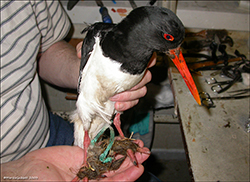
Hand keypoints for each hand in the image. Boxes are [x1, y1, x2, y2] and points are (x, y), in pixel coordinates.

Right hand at [1, 140, 149, 180]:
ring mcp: (88, 165)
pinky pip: (97, 148)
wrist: (26, 174)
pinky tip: (118, 140)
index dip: (127, 176)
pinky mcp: (82, 154)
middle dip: (130, 161)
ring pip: (109, 158)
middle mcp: (93, 179)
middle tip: (143, 152)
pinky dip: (109, 145)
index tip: (139, 166)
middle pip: (116, 170)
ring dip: (123, 151)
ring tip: (136, 144)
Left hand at [76, 42, 156, 111]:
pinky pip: (135, 102)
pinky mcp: (130, 96)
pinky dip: (126, 105)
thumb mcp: (89, 52)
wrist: (89, 75)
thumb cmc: (93, 62)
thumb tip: (81, 53)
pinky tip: (116, 106)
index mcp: (131, 57)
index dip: (148, 62)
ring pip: (142, 91)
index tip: (138, 66)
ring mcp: (135, 85)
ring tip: (114, 97)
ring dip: (129, 96)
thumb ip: (85, 48)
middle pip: (146, 77)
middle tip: (118, 88)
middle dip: (133, 84)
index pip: (149, 57)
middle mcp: (136, 70)